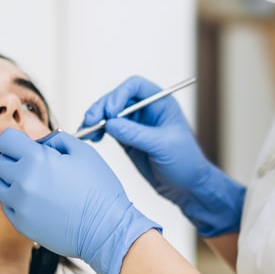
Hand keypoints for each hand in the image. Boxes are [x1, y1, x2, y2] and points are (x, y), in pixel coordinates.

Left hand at [0, 129, 159, 273]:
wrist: (105, 229)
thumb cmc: (99, 191)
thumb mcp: (84, 152)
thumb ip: (57, 139)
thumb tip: (41, 141)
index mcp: (37, 159)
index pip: (6, 139)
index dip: (17, 140)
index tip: (25, 145)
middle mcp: (22, 181)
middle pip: (1, 162)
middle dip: (16, 160)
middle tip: (37, 166)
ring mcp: (19, 205)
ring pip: (0, 185)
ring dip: (13, 182)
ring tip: (38, 185)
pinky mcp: (20, 224)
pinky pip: (7, 206)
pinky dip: (17, 201)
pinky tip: (38, 201)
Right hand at [78, 76, 245, 237]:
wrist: (187, 186)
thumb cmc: (186, 162)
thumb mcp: (163, 146)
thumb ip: (137, 134)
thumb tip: (110, 123)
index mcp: (160, 104)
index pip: (135, 86)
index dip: (119, 94)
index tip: (110, 112)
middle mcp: (146, 110)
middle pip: (117, 98)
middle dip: (102, 107)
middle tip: (91, 121)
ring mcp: (135, 124)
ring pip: (109, 113)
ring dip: (95, 119)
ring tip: (87, 130)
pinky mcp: (127, 139)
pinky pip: (108, 129)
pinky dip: (97, 131)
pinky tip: (91, 137)